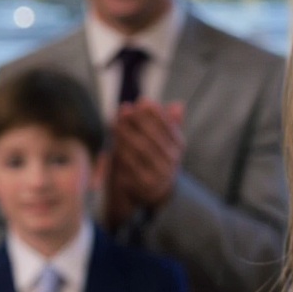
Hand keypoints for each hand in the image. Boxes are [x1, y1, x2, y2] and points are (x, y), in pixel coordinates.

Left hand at [101, 101, 184, 224]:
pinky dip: (122, 154)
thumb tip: (178, 105)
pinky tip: (114, 143)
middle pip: (154, 139)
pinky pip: (131, 167)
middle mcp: (172, 162)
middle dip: (138, 122)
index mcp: (179, 147)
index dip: (157, 114)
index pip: (169, 128)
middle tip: (124, 109)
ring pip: (141, 152)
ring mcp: (159, 175)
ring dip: (126, 135)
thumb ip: (168, 122)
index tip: (143, 101)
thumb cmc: (156, 156)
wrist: (154, 190)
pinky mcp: (145, 186)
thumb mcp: (164, 139)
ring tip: (115, 123)